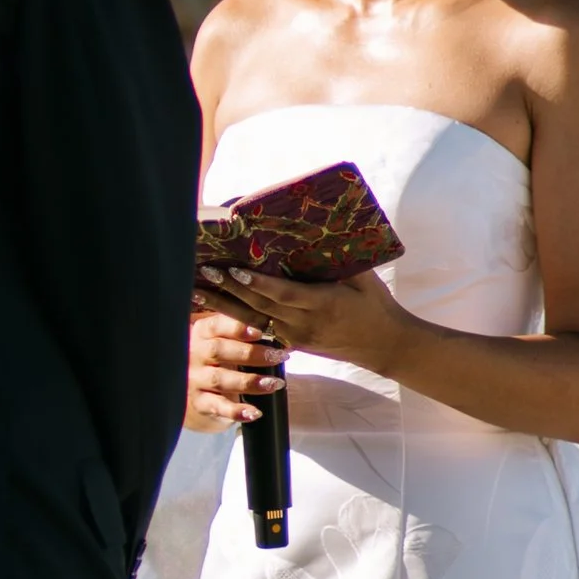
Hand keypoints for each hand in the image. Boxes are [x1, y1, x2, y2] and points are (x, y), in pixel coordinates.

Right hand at [186, 305, 283, 433]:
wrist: (197, 387)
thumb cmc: (219, 358)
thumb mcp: (224, 340)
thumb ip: (242, 335)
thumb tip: (277, 336)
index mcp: (202, 333)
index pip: (216, 326)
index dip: (237, 327)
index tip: (259, 332)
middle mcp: (195, 355)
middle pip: (218, 351)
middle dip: (251, 354)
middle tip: (279, 357)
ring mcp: (196, 380)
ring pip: (220, 379)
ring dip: (249, 382)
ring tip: (274, 383)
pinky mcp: (200, 403)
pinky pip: (218, 407)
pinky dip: (236, 411)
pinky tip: (254, 412)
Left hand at [213, 264, 406, 370]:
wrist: (384, 345)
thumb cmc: (375, 305)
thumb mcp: (362, 278)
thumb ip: (336, 260)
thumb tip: (312, 232)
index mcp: (322, 305)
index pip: (283, 294)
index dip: (257, 283)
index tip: (235, 270)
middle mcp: (303, 324)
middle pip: (259, 306)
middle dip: (229, 289)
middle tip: (204, 271)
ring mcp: (294, 337)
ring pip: (251, 320)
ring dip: (221, 305)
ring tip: (194, 291)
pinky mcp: (291, 345)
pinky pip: (258, 330)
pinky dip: (233, 318)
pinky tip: (212, 308)